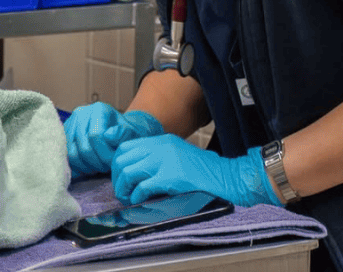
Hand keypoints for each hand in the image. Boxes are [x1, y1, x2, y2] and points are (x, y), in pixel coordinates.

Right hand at [64, 103, 162, 176]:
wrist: (118, 134)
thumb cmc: (126, 135)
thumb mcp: (132, 134)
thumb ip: (123, 134)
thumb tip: (108, 136)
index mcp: (99, 109)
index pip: (95, 136)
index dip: (105, 154)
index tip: (114, 162)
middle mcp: (81, 113)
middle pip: (83, 147)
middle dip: (97, 163)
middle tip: (107, 167)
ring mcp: (70, 124)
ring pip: (72, 154)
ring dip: (87, 166)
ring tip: (98, 167)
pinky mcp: (63, 135)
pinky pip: (66, 157)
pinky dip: (77, 166)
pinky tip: (89, 166)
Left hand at [111, 134, 278, 207]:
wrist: (226, 175)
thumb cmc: (204, 170)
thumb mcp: (177, 154)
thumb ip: (158, 157)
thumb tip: (136, 171)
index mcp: (161, 141)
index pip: (126, 147)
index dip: (117, 163)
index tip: (120, 177)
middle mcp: (160, 147)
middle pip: (122, 158)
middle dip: (117, 177)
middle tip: (121, 191)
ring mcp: (165, 161)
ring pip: (128, 172)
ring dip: (124, 188)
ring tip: (128, 198)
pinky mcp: (171, 177)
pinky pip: (143, 187)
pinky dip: (137, 196)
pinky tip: (139, 201)